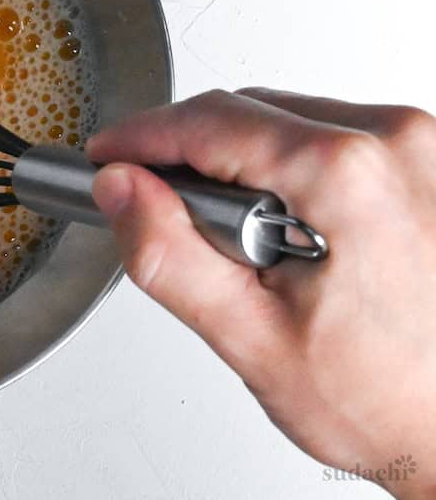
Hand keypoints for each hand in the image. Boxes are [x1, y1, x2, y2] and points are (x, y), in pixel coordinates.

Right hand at [87, 89, 435, 498]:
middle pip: (248, 111)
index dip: (140, 138)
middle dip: (196, 160)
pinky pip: (335, 136)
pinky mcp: (433, 161)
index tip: (107, 157)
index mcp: (349, 174)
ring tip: (265, 252)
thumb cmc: (389, 398)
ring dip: (249, 167)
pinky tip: (306, 237)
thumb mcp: (251, 338)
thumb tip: (120, 189)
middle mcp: (399, 143)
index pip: (207, 120)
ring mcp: (424, 148)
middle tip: (188, 231)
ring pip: (289, 120)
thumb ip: (169, 256)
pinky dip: (297, 171)